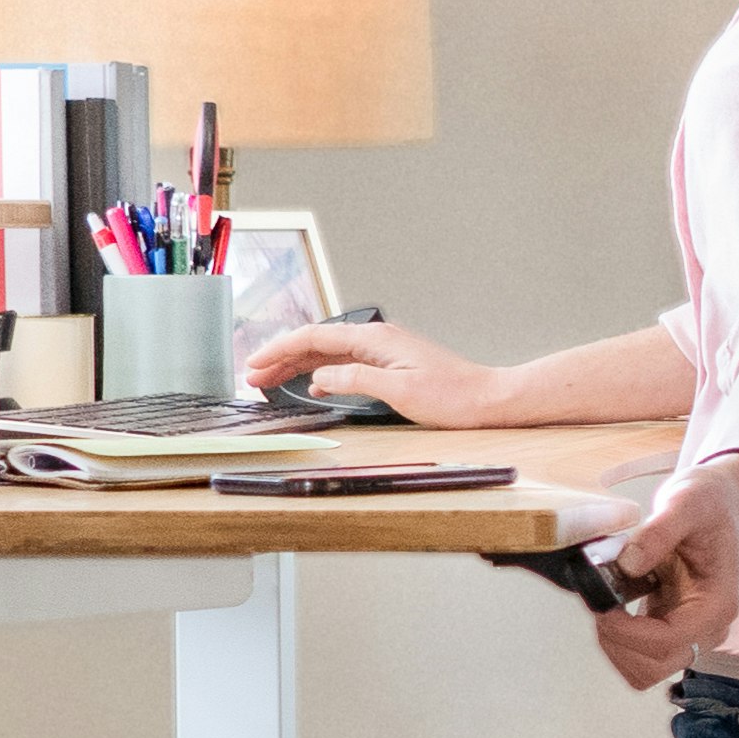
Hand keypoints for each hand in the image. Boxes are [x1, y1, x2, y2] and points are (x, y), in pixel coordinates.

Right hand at [242, 317, 507, 427]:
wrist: (486, 399)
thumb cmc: (452, 396)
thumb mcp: (399, 391)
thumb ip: (356, 379)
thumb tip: (320, 376)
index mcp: (375, 339)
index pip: (314, 337)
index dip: (279, 350)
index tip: (254, 363)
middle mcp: (376, 339)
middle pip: (316, 342)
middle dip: (281, 356)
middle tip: (252, 375)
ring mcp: (382, 351)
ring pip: (328, 353)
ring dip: (297, 365)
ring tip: (270, 379)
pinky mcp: (389, 365)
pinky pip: (344, 363)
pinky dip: (321, 372)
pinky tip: (311, 385)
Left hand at [593, 457, 738, 689]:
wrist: (724, 501)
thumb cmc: (711, 502)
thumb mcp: (686, 502)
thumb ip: (659, 532)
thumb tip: (628, 564)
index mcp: (716, 605)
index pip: (668, 643)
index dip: (627, 632)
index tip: (602, 606)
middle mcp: (707, 628)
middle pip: (653, 667)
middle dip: (617, 642)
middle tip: (600, 603)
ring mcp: (691, 632)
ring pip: (644, 668)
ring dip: (616, 643)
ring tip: (606, 602)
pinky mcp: (674, 626)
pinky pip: (641, 652)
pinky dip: (619, 637)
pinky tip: (614, 602)